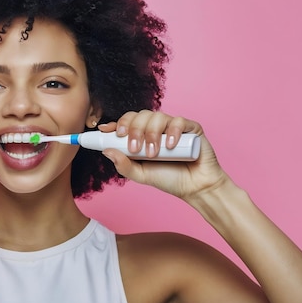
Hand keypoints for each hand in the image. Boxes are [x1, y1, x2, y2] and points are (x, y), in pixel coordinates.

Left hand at [100, 110, 231, 199]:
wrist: (194, 187)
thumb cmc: (168, 179)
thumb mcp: (141, 175)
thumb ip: (124, 165)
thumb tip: (107, 151)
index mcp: (142, 136)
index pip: (127, 122)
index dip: (117, 123)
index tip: (107, 130)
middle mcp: (157, 128)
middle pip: (140, 115)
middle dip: (134, 130)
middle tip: (135, 149)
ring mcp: (173, 126)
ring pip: (157, 116)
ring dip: (152, 133)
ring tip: (154, 153)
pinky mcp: (191, 128)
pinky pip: (179, 121)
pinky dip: (173, 132)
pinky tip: (170, 146)